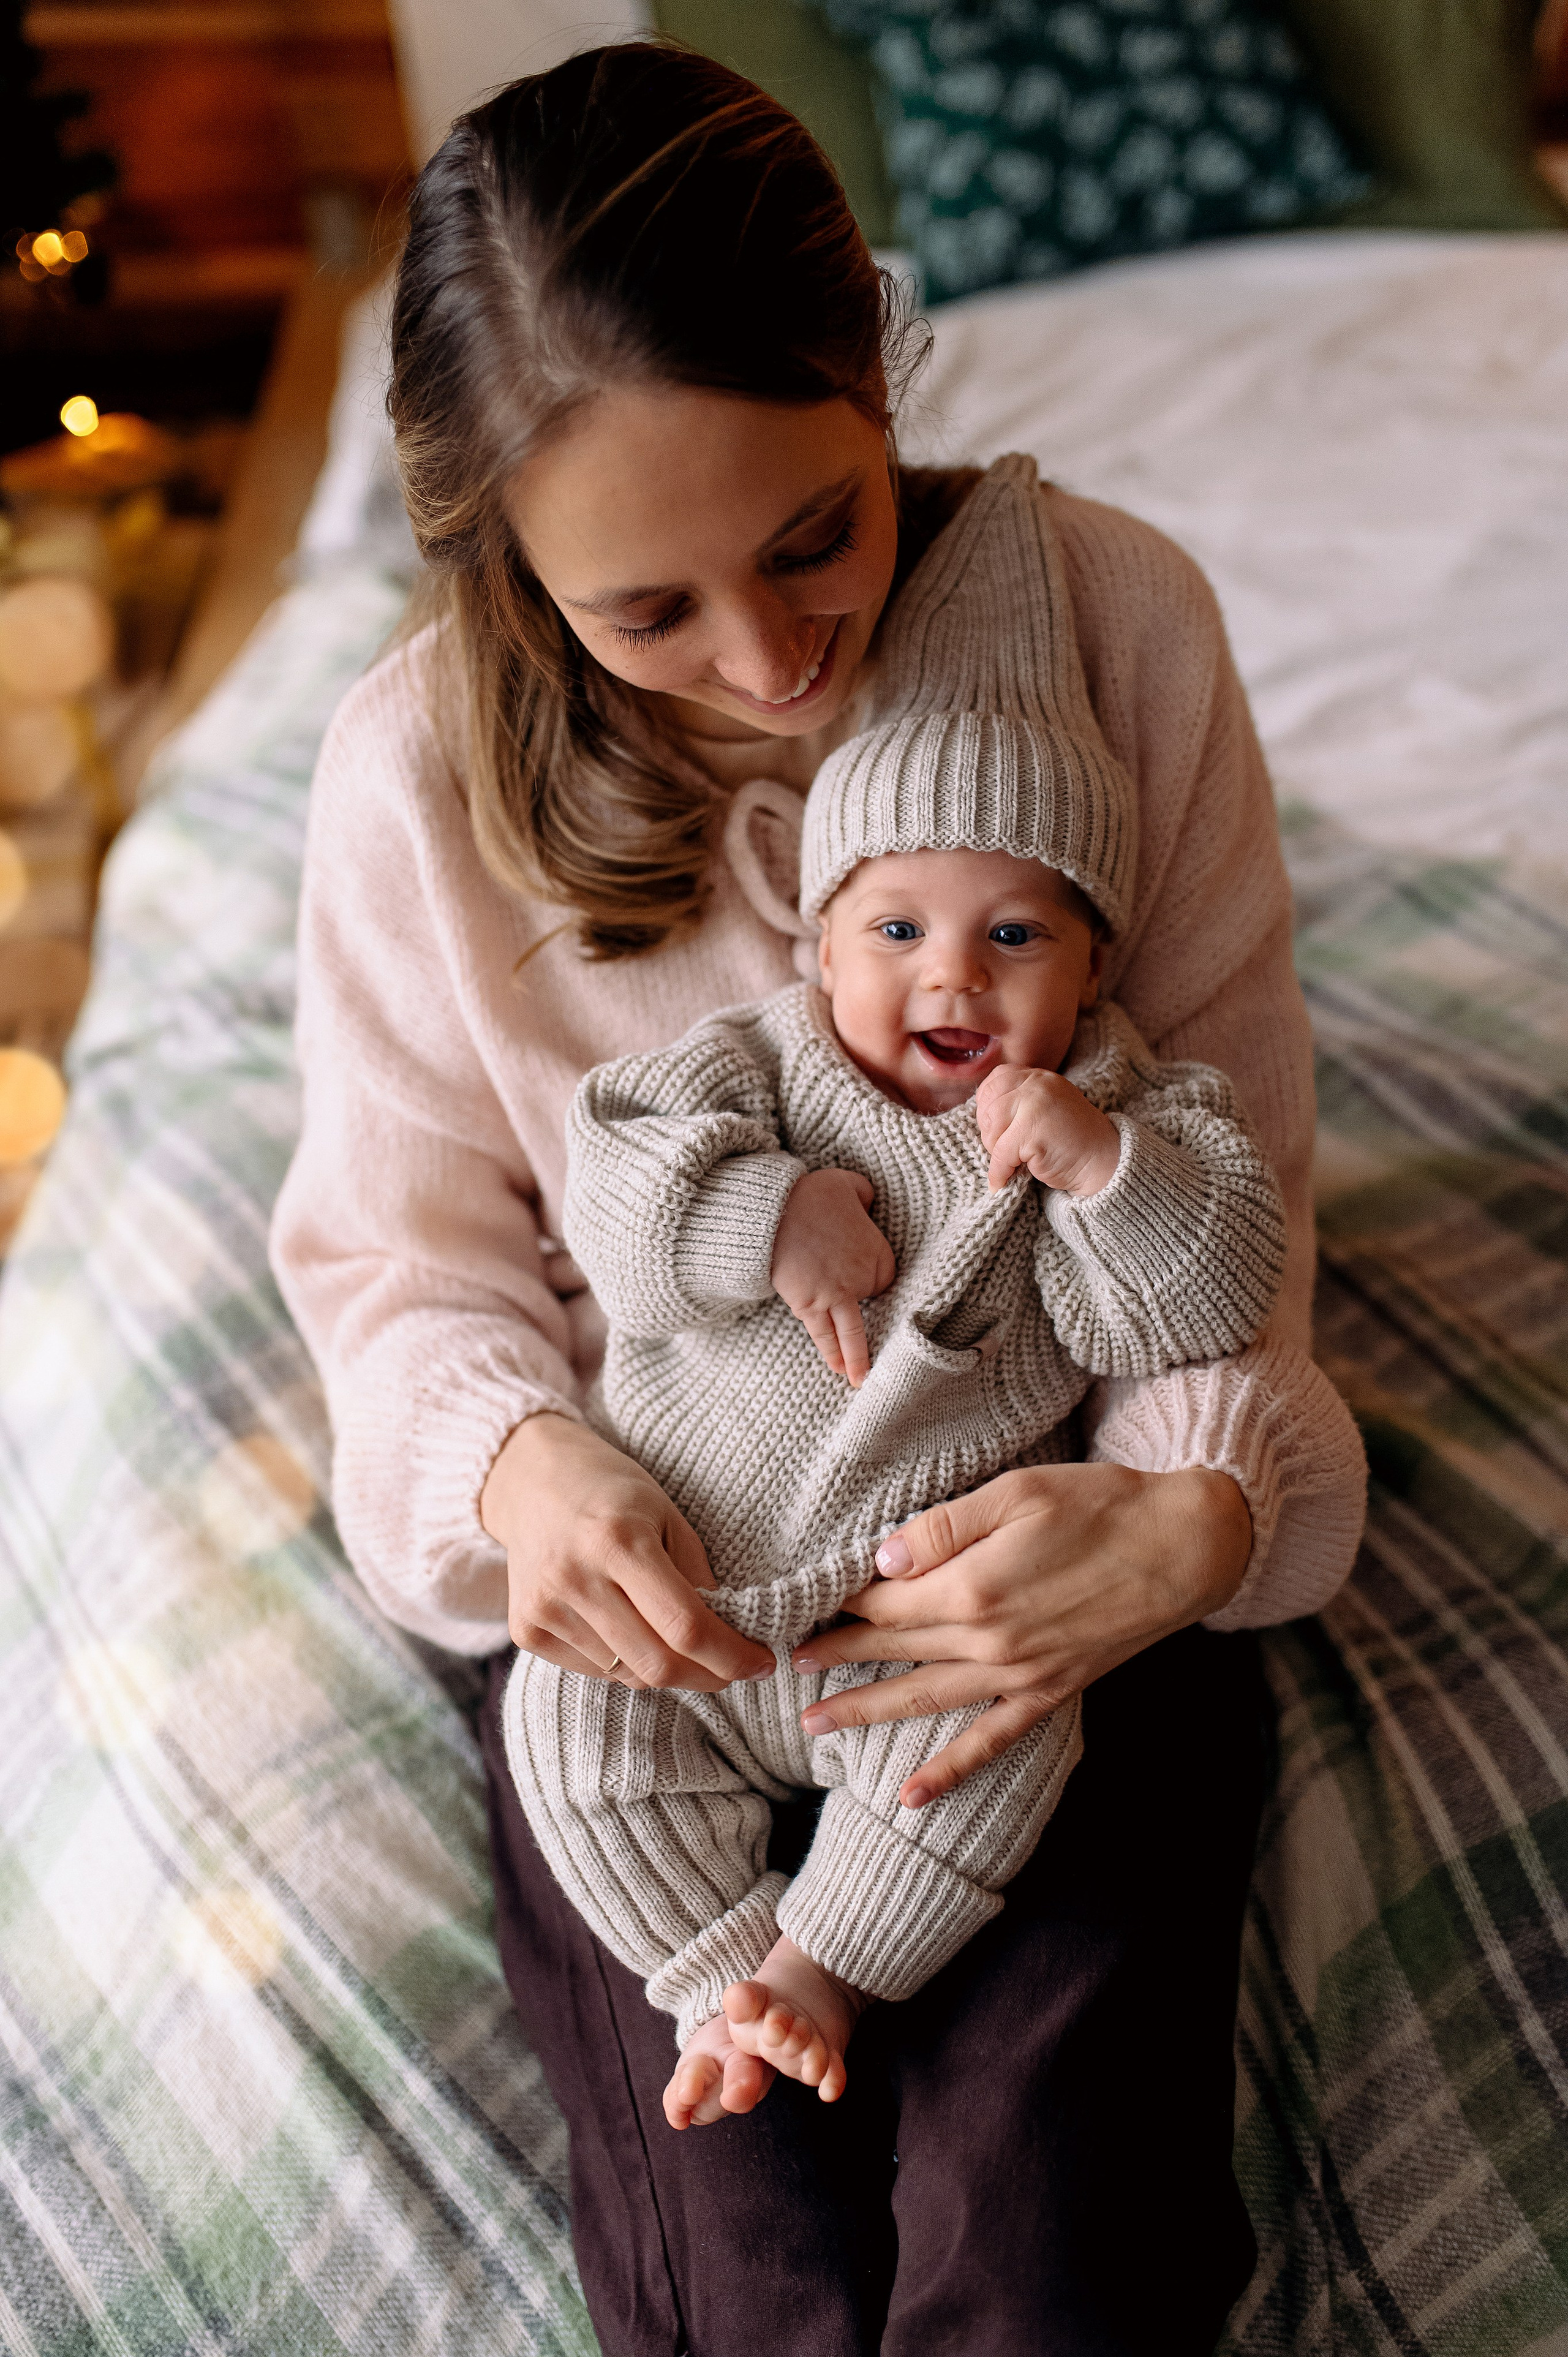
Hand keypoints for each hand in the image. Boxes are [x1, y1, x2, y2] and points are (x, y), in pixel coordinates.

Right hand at [482, 1412, 774, 1688]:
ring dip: (666, 1669)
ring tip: (676, 1640)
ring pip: (627, 1674)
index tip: (760, 1662)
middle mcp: (574, 1578)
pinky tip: (631, 1631)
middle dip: (708, 1676)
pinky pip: (594, 1671)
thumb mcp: (666, 1514)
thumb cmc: (611, 1491)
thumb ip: (697, 1575)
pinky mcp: (525, 1629)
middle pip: (657, 1664)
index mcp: (617, 1541)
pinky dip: (625, 1664)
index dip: (731, 1655)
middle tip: (733, 1669)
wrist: (530, 1479)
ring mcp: (544, 1608)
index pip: (685, 1625)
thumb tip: (729, 1637)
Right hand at [770, 1166, 896, 1387]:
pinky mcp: (808, 1305)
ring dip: (857, 1358)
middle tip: (875, 1344)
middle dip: (868, 1319)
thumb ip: (866, 1196)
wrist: (773, 1211)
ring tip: (861, 1380)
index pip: (884, 1277)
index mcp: (877, 1251)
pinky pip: (825, 1334)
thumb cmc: (811, 1194)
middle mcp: (861, 1278)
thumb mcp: (850, 1184)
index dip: (870, 1276)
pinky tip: (839, 1370)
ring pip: (852, 1332)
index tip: (858, 1274)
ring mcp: (835, 1295)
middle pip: (871, 1305)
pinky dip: (833, 1353)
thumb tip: (867, 1205)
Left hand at [791, 1463, 1250, 1802]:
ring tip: (812, 1724)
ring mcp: (1019, 1675)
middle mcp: (988, 1641)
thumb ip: (943, 1527)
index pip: (885, 1597)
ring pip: (923, 1699)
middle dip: (836, 1654)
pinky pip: (988, 1741)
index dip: (843, 1597)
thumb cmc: (1099, 1505)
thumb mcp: (1015, 1491)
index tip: (805, 1600)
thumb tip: (881, 1558)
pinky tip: (910, 1796)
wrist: (1184, 1546)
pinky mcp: (1049, 1692)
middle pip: (893, 1647)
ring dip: (865, 1712)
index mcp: (972, 1587)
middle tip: (783, 1664)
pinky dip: (948, 1771)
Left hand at [976, 1065, 1119, 1195]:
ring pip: (992, 1128)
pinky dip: (998, 1172)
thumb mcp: (1046, 1107)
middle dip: (989, 1131)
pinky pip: (1001, 1153)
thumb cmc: (1071, 1140)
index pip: (996, 1080)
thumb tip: (981, 1113)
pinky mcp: (1033, 1131)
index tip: (994, 1126)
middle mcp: (1037, 1085)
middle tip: (1002, 1150)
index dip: (987, 1105)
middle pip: (989, 1105)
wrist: (1103, 1161)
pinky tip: (1002, 1181)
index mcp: (1039, 1076)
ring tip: (1011, 1162)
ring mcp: (1036, 1105)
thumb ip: (1020, 1101)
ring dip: (994, 1151)